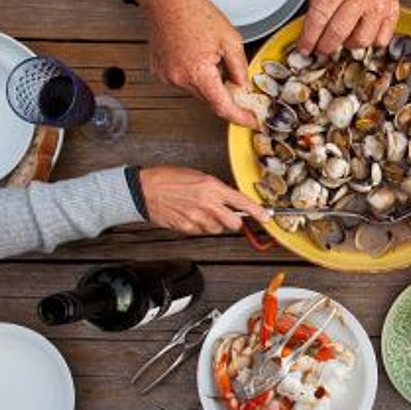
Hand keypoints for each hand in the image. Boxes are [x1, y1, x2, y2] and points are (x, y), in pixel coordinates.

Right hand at [134, 0, 255, 126]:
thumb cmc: (193, 11)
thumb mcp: (230, 39)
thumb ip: (240, 68)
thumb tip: (243, 86)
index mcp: (197, 72)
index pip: (222, 107)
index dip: (239, 117)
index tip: (251, 121)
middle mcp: (178, 78)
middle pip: (210, 101)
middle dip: (228, 98)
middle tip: (242, 90)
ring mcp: (167, 76)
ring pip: (198, 92)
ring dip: (211, 84)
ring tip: (214, 58)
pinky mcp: (161, 71)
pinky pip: (184, 82)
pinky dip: (197, 77)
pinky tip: (199, 57)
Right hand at [139, 166, 269, 234]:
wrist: (144, 189)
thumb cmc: (167, 179)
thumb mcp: (198, 176)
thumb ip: (216, 189)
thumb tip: (229, 199)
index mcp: (212, 187)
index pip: (242, 202)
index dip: (257, 212)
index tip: (266, 218)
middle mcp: (207, 204)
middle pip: (234, 224)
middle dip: (232, 221)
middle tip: (226, 215)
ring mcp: (197, 218)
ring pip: (218, 230)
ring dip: (214, 224)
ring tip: (201, 212)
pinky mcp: (187, 228)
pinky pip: (202, 232)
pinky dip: (200, 227)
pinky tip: (191, 216)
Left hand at [297, 0, 398, 54]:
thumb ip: (317, 8)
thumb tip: (310, 37)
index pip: (320, 18)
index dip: (310, 38)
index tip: (305, 48)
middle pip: (339, 32)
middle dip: (325, 46)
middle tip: (321, 48)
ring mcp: (379, 2)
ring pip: (361, 40)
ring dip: (348, 44)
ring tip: (343, 37)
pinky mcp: (393, 10)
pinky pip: (381, 40)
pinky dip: (370, 42)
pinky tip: (361, 33)